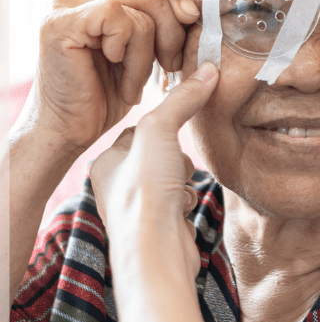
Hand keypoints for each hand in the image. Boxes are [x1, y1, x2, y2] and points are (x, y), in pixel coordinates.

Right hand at [27, 0, 200, 154]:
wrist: (69, 130)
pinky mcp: (61, 21)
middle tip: (170, 65)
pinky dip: (130, 54)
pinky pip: (119, 21)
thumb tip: (196, 2)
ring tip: (135, 83)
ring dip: (148, 56)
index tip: (191, 26)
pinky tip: (118, 77)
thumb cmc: (106, 94)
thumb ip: (163, 21)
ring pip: (141, 11)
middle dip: (173, 31)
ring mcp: (66, 3)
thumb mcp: (145, 51)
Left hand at [90, 63, 218, 284]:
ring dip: (184, 181)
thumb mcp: (159, 130)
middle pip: (163, 154)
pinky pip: (183, 200)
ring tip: (175, 191)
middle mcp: (118, 186)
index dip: (163, 127)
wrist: (155, 251)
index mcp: (106, 164)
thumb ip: (182, 99)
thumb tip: (209, 70)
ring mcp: (139, 209)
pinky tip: (181, 210)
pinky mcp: (160, 227)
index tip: (174, 129)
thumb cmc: (144, 192)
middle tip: (173, 166)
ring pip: (176, 177)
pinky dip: (188, 201)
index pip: (141, 130)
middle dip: (177, 159)